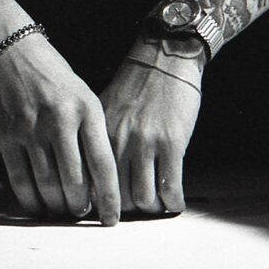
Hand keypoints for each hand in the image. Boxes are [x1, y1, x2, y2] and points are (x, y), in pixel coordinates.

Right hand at [0, 28, 121, 225]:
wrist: (11, 52)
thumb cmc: (55, 78)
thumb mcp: (85, 97)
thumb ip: (94, 134)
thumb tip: (101, 181)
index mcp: (87, 110)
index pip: (103, 163)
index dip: (109, 196)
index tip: (112, 219)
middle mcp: (60, 120)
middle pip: (75, 180)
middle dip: (81, 206)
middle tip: (84, 213)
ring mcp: (31, 129)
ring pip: (47, 184)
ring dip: (57, 206)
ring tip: (63, 211)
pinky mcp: (7, 135)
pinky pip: (19, 179)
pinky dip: (30, 200)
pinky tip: (38, 207)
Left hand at [98, 37, 204, 214]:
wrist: (165, 56)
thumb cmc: (137, 83)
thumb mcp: (106, 108)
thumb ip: (100, 140)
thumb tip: (94, 175)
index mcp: (100, 134)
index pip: (93, 182)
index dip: (101, 202)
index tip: (108, 211)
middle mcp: (119, 140)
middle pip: (117, 197)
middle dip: (128, 211)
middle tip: (136, 211)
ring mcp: (146, 143)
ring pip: (144, 198)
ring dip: (152, 209)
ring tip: (157, 206)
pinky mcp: (172, 143)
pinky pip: (170, 187)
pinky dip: (173, 202)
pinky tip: (175, 202)